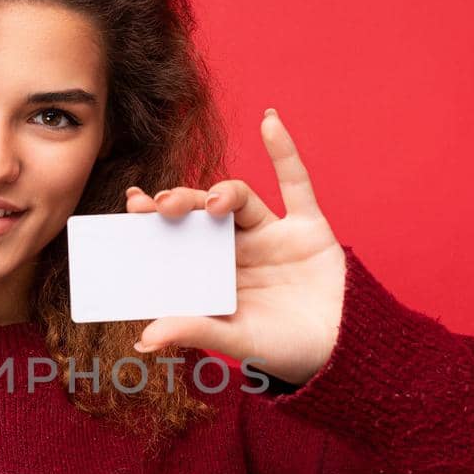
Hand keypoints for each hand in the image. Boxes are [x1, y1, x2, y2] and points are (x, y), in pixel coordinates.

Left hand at [125, 108, 346, 387]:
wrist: (341, 351)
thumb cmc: (282, 350)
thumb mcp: (236, 341)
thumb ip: (195, 331)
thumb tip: (145, 338)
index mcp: (211, 273)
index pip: (175, 239)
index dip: (153, 221)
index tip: (132, 205)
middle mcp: (236, 249)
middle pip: (200, 215)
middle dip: (180, 204)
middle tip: (158, 205)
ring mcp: (271, 234)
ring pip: (240, 199)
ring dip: (224, 193)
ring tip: (213, 205)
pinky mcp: (308, 227)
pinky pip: (296, 183)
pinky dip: (284, 152)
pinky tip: (269, 121)